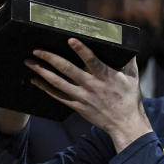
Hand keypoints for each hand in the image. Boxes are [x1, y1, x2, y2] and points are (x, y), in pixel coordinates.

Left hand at [26, 38, 151, 152]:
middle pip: (67, 70)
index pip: (92, 60)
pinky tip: (35, 80)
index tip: (70, 40)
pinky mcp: (77, 106)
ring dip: (42, 71)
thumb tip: (128, 46)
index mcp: (106, 76)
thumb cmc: (130, 99)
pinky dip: (45, 88)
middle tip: (37, 50)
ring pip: (58, 82)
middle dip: (50, 58)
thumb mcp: (133, 78)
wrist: (124, 124)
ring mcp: (82, 97)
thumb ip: (129, 61)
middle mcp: (91, 85)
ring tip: (29, 62)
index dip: (81, 50)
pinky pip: (57, 96)